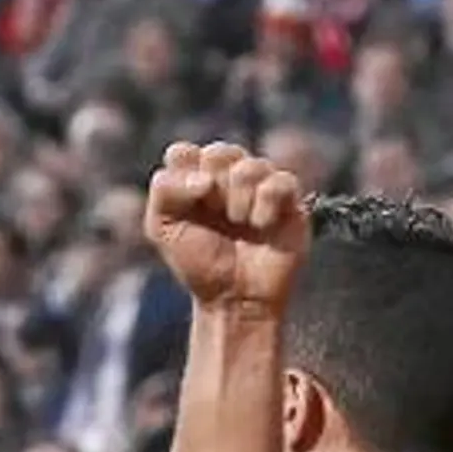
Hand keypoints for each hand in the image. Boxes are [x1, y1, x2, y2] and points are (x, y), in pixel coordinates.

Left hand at [144, 142, 308, 312]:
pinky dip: (265, 203)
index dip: (183, 174)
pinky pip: (280, 181)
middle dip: (213, 187)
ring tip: (238, 224)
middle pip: (218, 153)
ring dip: (238, 199)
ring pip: (249, 166)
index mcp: (194, 180)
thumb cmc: (199, 263)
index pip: (182, 153)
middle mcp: (227, 177)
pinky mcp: (289, 199)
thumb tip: (203, 178)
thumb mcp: (162, 228)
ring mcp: (259, 185)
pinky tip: (260, 225)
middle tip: (215, 215)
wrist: (234, 298)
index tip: (189, 202)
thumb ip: (165, 190)